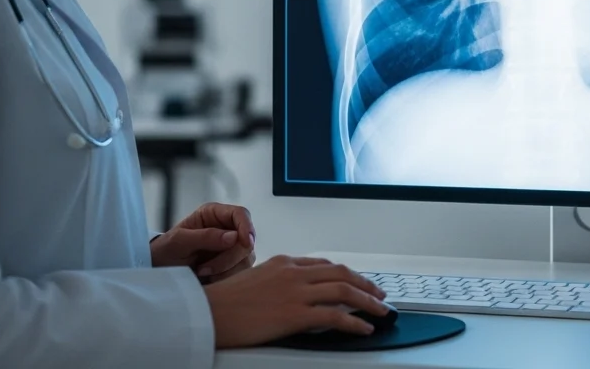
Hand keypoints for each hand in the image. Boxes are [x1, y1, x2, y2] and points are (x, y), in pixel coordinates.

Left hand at [150, 202, 256, 282]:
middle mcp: (227, 228)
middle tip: (205, 269)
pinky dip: (227, 278)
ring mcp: (232, 247)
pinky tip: (210, 279)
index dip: (246, 227)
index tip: (245, 243)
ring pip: (246, 257)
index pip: (240, 214)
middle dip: (229, 257)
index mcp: (214, 214)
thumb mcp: (179, 241)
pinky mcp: (233, 264)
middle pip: (246, 239)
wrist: (160, 270)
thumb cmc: (166, 250)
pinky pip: (241, 272)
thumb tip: (233, 237)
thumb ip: (205, 236)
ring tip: (203, 272)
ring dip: (226, 269)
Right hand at [203, 255, 391, 347]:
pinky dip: (354, 322)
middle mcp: (293, 272)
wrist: (208, 312)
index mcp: (283, 262)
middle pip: (341, 273)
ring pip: (344, 291)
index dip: (346, 274)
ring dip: (368, 301)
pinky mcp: (295, 314)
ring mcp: (296, 292)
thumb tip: (292, 293)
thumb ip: (277, 281)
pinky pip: (335, 316)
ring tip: (380, 311)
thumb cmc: (224, 302)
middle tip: (379, 294)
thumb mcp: (254, 279)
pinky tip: (363, 328)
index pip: (324, 264)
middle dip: (365, 284)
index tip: (357, 281)